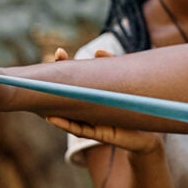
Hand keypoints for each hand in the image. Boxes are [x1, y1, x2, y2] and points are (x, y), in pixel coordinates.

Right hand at [45, 47, 164, 155]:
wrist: (146, 135)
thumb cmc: (132, 107)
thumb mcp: (125, 83)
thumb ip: (113, 67)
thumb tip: (97, 52)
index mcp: (90, 96)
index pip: (74, 80)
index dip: (65, 67)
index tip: (59, 52)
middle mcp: (85, 109)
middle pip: (67, 96)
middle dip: (56, 82)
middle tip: (51, 66)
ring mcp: (89, 122)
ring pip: (66, 114)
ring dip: (53, 105)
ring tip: (41, 92)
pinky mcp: (97, 134)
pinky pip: (78, 129)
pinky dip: (65, 124)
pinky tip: (52, 117)